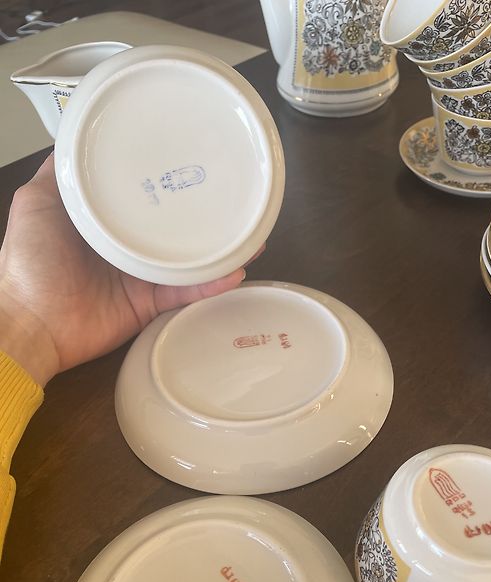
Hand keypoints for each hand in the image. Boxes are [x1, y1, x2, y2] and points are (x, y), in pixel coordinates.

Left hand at [0, 154, 260, 385]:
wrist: (33, 324)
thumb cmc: (30, 262)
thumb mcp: (36, 202)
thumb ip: (58, 176)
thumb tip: (77, 139)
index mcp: (102, 222)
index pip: (140, 196)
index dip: (164, 179)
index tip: (191, 157)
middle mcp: (125, 246)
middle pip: (171, 228)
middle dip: (203, 216)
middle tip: (234, 197)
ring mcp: (140, 277)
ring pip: (187, 260)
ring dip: (218, 249)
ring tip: (251, 234)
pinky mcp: (150, 305)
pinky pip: (185, 292)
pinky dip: (211, 284)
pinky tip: (236, 270)